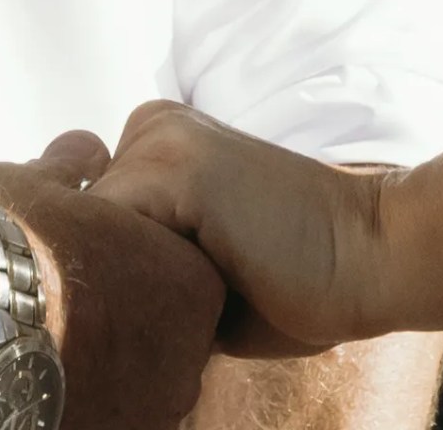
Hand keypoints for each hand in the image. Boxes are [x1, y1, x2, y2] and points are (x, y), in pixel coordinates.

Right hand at [0, 133, 225, 429]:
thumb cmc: (12, 241)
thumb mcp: (42, 181)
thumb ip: (73, 166)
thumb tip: (86, 150)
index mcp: (192, 282)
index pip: (180, 271)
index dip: (128, 257)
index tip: (87, 250)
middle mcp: (187, 356)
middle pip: (162, 332)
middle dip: (122, 315)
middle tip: (63, 292)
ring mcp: (152, 412)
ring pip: (136, 383)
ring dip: (104, 362)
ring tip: (42, 334)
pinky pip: (108, 415)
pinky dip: (82, 398)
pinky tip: (34, 371)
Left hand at [93, 105, 402, 357]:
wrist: (367, 258)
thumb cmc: (288, 282)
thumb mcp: (196, 270)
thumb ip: (141, 266)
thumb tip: (74, 308)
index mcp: (154, 140)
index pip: (80, 218)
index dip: (99, 275)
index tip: (129, 310)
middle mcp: (148, 128)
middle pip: (78, 227)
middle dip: (107, 281)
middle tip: (171, 314)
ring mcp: (159, 141)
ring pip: (91, 239)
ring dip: (121, 287)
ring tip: (189, 306)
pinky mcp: (179, 168)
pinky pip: (113, 242)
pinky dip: (135, 286)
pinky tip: (196, 298)